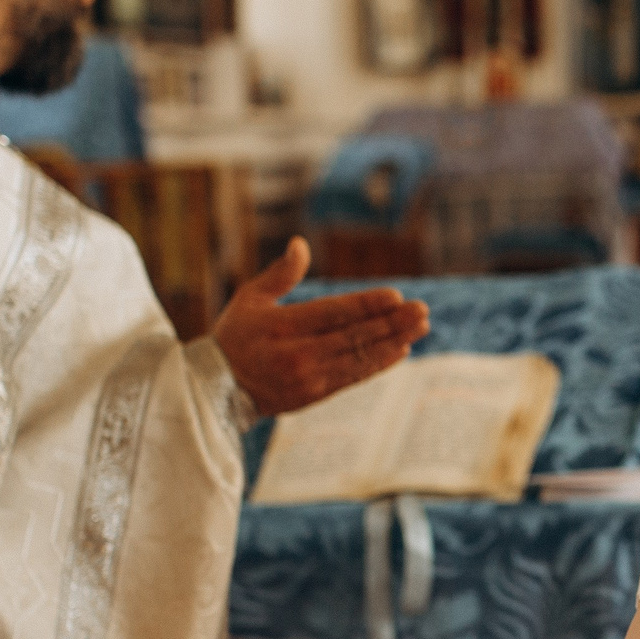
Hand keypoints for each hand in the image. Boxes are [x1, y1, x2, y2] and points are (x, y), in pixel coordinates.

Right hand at [212, 238, 429, 416]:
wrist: (217, 389)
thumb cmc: (236, 335)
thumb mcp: (249, 298)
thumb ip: (280, 274)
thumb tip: (301, 244)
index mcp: (280, 326)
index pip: (332, 313)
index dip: (366, 305)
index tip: (396, 296)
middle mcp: (297, 354)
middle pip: (353, 336)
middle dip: (391, 322)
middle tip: (422, 310)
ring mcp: (308, 377)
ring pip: (359, 357)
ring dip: (394, 341)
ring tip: (421, 326)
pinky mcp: (315, 394)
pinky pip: (353, 377)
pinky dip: (379, 363)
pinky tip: (401, 349)